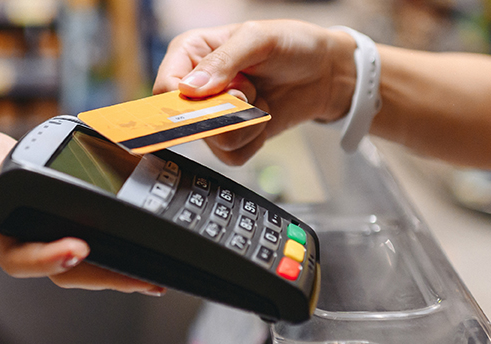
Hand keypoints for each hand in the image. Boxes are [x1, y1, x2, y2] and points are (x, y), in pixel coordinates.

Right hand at [0, 114, 163, 294]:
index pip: (19, 254)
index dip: (48, 257)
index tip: (77, 248)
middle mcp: (17, 230)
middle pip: (61, 269)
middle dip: (102, 275)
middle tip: (142, 279)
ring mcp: (36, 223)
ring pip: (78, 256)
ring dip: (115, 267)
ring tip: (153, 276)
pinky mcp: (52, 208)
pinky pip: (85, 227)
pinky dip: (113, 237)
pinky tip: (142, 240)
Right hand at [153, 20, 356, 164]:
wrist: (326, 71)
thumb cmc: (293, 44)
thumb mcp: (258, 39)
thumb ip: (223, 61)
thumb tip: (190, 89)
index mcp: (190, 53)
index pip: (165, 88)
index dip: (188, 100)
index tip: (220, 93)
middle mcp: (196, 86)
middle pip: (186, 121)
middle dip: (226, 111)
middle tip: (249, 90)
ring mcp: (213, 114)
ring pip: (212, 141)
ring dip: (245, 124)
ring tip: (259, 100)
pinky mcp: (233, 136)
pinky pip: (231, 156)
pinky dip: (253, 141)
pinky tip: (262, 118)